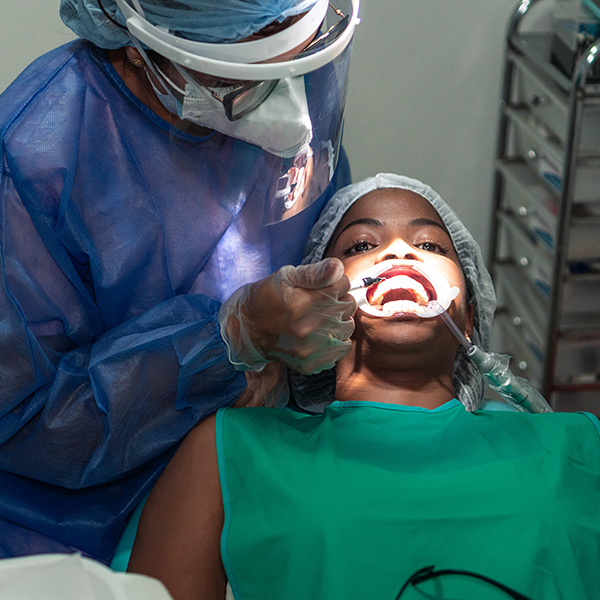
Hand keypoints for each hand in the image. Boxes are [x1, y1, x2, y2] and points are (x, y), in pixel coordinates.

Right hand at [219, 258, 355, 374]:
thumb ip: (314, 271)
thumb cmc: (268, 297)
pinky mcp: (311, 363)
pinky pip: (342, 348)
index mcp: (300, 303)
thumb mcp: (285, 276)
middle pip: (347, 305)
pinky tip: (321, 333)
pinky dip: (337, 339)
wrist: (246, 329)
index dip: (335, 282)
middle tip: (320, 301)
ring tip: (321, 316)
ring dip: (339, 319)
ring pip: (348, 326)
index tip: (322, 285)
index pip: (342, 285)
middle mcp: (306, 328)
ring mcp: (309, 349)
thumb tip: (338, 268)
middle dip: (338, 299)